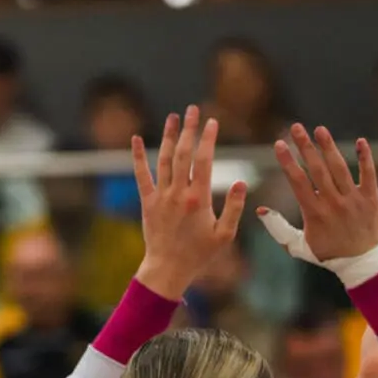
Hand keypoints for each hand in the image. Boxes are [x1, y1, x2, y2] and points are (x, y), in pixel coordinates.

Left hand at [132, 106, 250, 298]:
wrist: (167, 269)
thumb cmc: (199, 254)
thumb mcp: (225, 235)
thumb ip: (235, 207)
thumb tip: (243, 181)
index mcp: (198, 198)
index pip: (204, 160)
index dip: (208, 138)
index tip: (213, 121)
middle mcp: (177, 193)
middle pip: (183, 153)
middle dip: (189, 129)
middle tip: (193, 109)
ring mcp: (160, 197)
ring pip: (163, 160)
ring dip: (168, 136)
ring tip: (173, 116)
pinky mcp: (147, 203)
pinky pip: (141, 175)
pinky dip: (137, 156)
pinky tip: (134, 139)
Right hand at [262, 122, 377, 264]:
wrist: (362, 263)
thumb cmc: (328, 254)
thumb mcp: (298, 246)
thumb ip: (278, 228)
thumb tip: (261, 210)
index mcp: (314, 213)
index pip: (297, 181)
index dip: (287, 161)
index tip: (278, 144)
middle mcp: (333, 203)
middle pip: (316, 169)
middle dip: (304, 146)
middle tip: (296, 127)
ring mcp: (353, 199)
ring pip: (340, 167)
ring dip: (328, 146)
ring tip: (319, 129)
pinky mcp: (371, 198)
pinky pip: (368, 173)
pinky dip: (364, 157)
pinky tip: (360, 141)